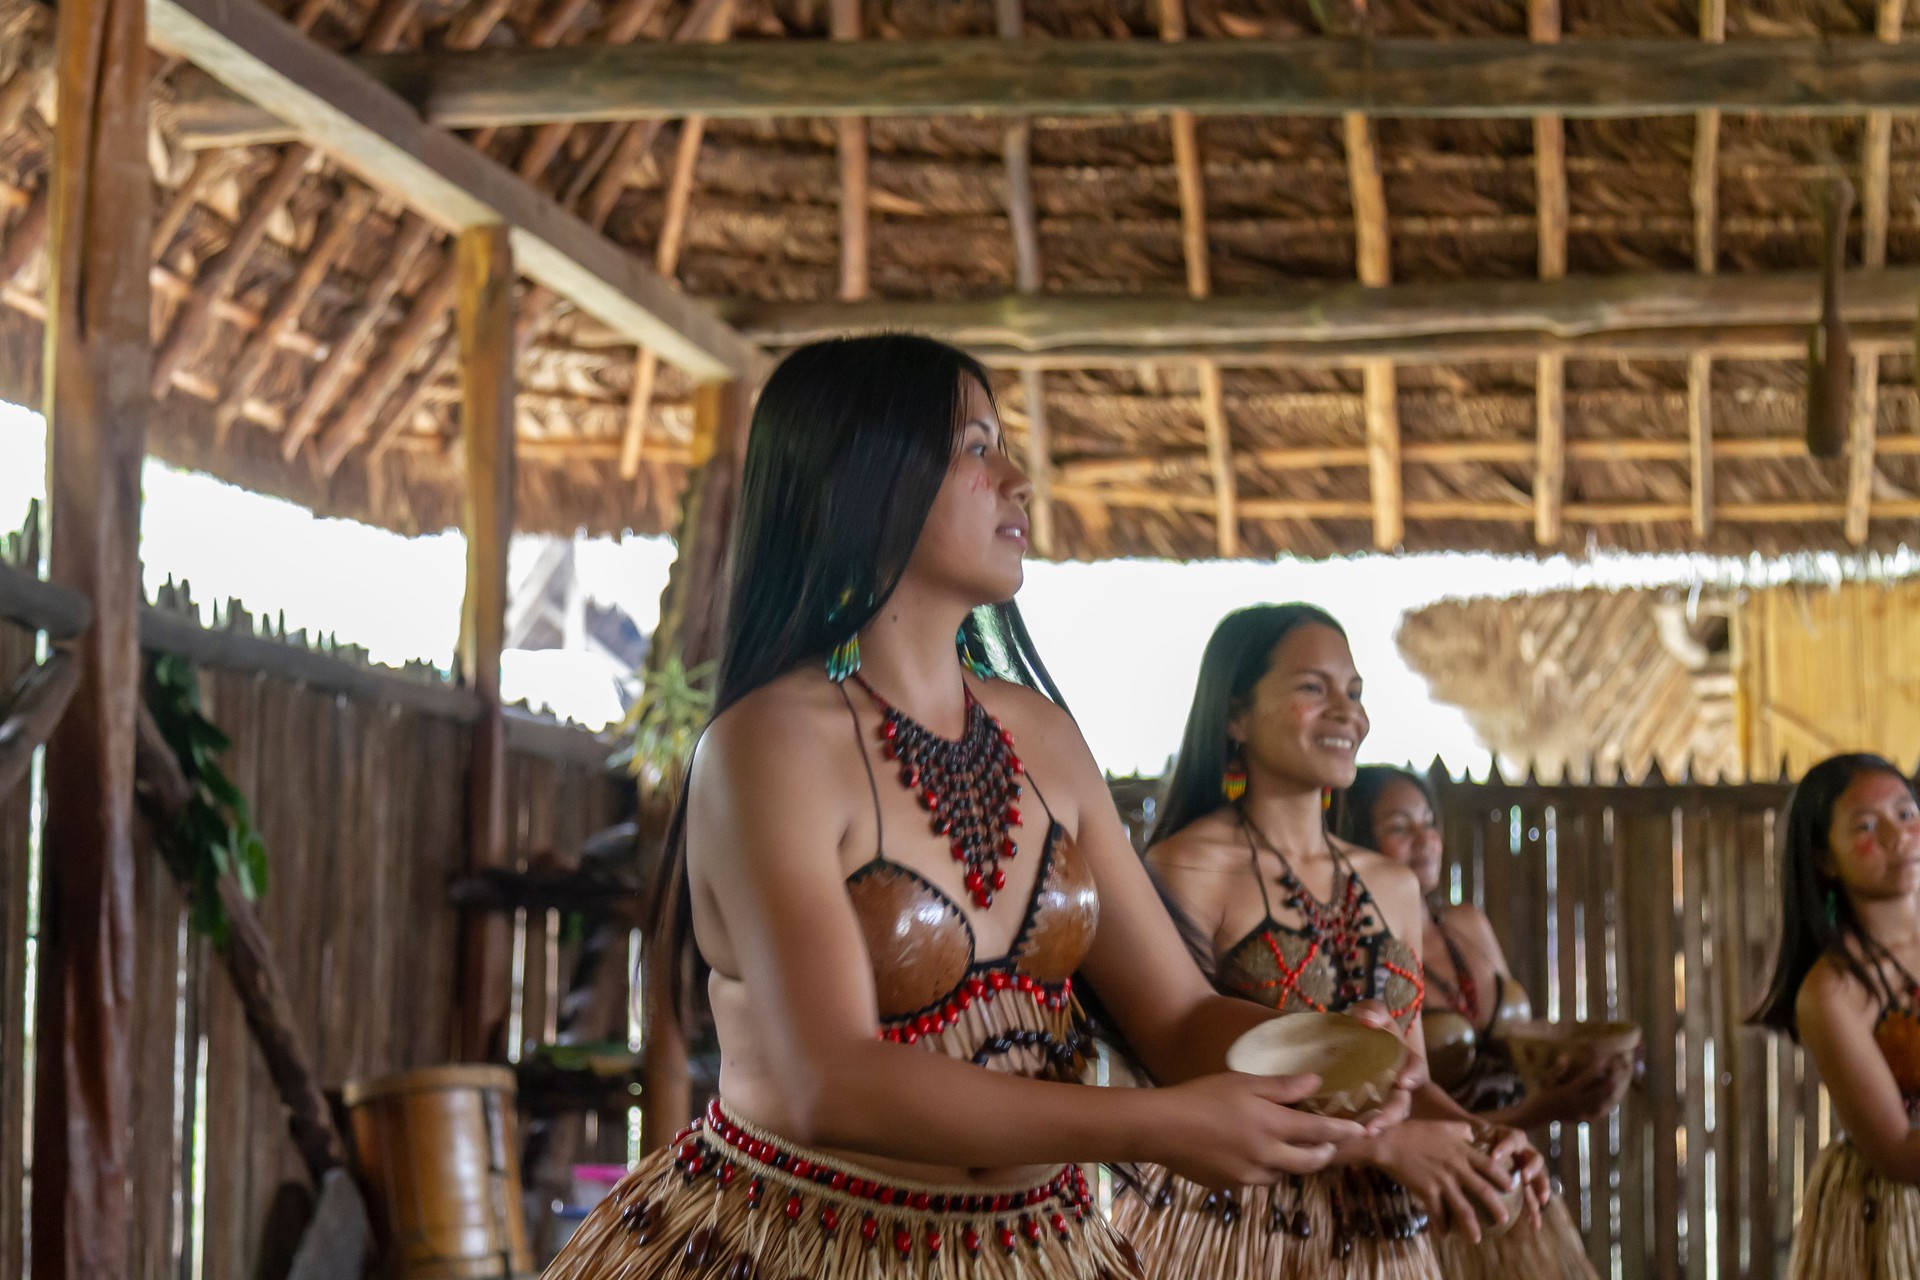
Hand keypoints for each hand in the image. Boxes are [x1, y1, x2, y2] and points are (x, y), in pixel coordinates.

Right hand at [1150, 1072, 1367, 1189]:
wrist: (1163, 1128)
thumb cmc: (1203, 1095)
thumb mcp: (1244, 1082)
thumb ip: (1282, 1086)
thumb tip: (1316, 1082)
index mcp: (1272, 1125)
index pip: (1319, 1130)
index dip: (1343, 1130)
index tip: (1363, 1129)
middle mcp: (1267, 1155)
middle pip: (1309, 1161)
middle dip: (1324, 1153)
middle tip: (1330, 1146)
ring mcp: (1250, 1175)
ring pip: (1283, 1173)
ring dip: (1292, 1161)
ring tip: (1286, 1146)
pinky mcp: (1232, 1186)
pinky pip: (1257, 1178)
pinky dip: (1263, 1168)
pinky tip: (1249, 1152)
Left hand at [1342, 1002, 1423, 1134]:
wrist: (1340, 1042)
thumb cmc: (1364, 1029)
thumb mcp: (1371, 1015)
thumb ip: (1373, 1011)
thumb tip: (1366, 1020)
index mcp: (1403, 1063)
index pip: (1416, 1069)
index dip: (1413, 1075)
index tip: (1403, 1081)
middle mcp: (1395, 1087)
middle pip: (1399, 1106)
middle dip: (1389, 1117)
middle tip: (1373, 1127)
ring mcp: (1379, 1103)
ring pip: (1383, 1121)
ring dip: (1372, 1129)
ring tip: (1360, 1136)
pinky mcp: (1359, 1113)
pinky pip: (1361, 1125)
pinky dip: (1352, 1133)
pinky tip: (1338, 1140)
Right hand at [1362, 1120, 1516, 1243]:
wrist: (1388, 1143)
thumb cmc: (1413, 1131)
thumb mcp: (1441, 1125)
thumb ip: (1461, 1130)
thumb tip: (1473, 1133)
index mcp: (1461, 1151)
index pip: (1490, 1166)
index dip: (1503, 1178)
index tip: (1512, 1188)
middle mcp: (1456, 1168)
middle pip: (1483, 1191)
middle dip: (1495, 1207)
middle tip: (1503, 1220)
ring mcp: (1442, 1182)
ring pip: (1463, 1208)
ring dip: (1471, 1226)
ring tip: (1477, 1238)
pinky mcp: (1427, 1191)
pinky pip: (1437, 1213)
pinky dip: (1441, 1225)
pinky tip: (1443, 1234)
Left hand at [1473, 1123, 1547, 1227]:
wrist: (1481, 1148)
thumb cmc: (1474, 1143)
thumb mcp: (1472, 1137)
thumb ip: (1468, 1136)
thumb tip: (1456, 1135)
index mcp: (1510, 1138)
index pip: (1512, 1138)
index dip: (1505, 1147)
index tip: (1494, 1157)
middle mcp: (1524, 1152)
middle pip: (1534, 1158)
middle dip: (1532, 1168)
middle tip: (1524, 1178)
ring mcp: (1529, 1168)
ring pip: (1540, 1177)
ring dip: (1541, 1188)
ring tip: (1540, 1201)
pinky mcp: (1528, 1185)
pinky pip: (1534, 1196)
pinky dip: (1534, 1210)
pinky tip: (1534, 1224)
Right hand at [1530, 1055, 1632, 1125]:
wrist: (1537, 1114)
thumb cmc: (1540, 1094)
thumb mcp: (1545, 1080)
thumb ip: (1556, 1069)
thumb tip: (1565, 1056)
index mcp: (1568, 1091)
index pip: (1586, 1077)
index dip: (1596, 1067)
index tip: (1604, 1059)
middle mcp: (1576, 1102)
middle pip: (1598, 1092)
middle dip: (1608, 1082)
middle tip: (1617, 1073)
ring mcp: (1579, 1111)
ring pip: (1599, 1103)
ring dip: (1608, 1094)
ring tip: (1616, 1086)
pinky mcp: (1579, 1118)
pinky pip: (1594, 1115)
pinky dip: (1602, 1109)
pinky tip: (1607, 1104)